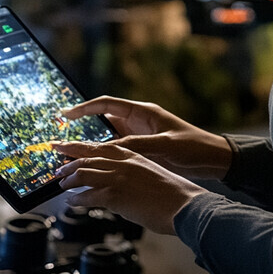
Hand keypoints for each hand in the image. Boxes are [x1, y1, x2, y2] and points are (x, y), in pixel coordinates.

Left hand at [52, 141, 206, 234]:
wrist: (183, 205)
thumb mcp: (150, 173)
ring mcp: (117, 177)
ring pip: (83, 173)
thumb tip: (116, 183)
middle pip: (88, 155)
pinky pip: (86, 196)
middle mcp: (123, 162)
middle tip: (57, 163)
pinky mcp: (114, 194)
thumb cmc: (171, 193)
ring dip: (69, 179)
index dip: (82, 147)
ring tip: (62, 183)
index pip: (101, 146)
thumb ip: (132, 173)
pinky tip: (72, 202)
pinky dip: (76, 199)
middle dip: (68, 158)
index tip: (69, 146)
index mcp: (133, 154)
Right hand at [61, 96, 232, 180]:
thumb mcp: (165, 145)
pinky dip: (104, 157)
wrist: (212, 159)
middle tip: (61, 141)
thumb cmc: (193, 146)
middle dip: (82, 130)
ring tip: (70, 157)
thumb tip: (110, 148)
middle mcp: (138, 121)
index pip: (106, 104)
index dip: (84, 108)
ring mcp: (139, 135)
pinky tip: (92, 169)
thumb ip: (138, 145)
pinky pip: (117, 150)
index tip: (64, 115)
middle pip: (102, 121)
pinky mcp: (142, 149)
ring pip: (107, 138)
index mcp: (143, 112)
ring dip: (91, 146)